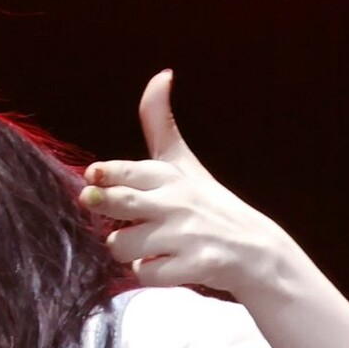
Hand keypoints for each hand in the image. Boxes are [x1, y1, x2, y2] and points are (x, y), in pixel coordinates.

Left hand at [81, 70, 284, 297]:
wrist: (255, 248)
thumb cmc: (208, 202)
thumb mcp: (184, 162)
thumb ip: (160, 123)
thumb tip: (162, 74)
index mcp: (169, 175)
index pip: (125, 170)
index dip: (103, 175)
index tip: (93, 177)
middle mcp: (176, 201)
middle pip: (119, 203)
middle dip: (101, 205)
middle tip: (95, 204)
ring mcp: (186, 234)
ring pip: (122, 245)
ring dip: (128, 250)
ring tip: (148, 244)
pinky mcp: (195, 264)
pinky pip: (145, 274)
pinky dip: (150, 273)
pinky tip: (166, 263)